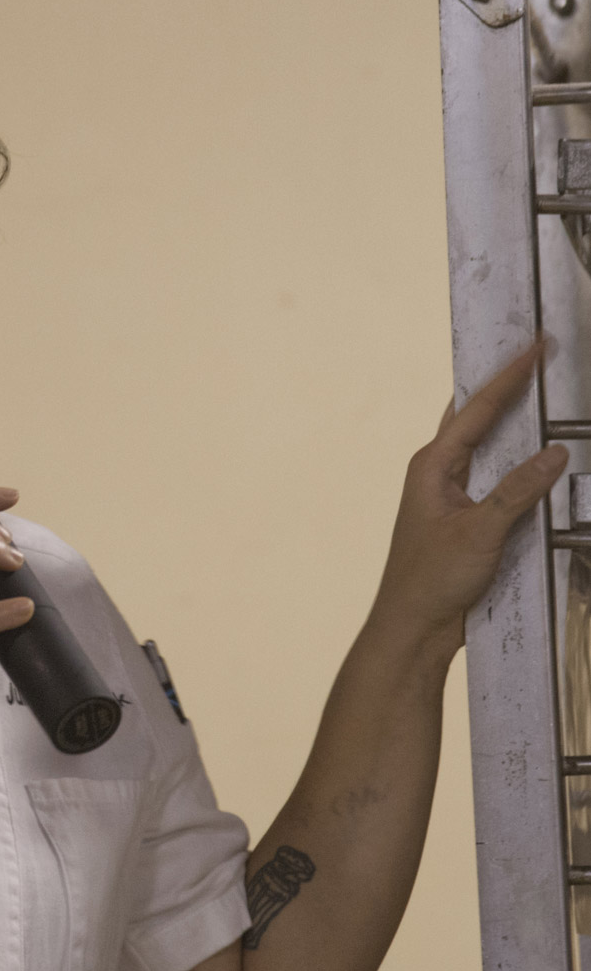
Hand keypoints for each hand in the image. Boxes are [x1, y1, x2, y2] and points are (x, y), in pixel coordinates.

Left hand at [370, 340, 567, 650]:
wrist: (415, 625)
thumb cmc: (432, 579)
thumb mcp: (480, 532)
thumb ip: (518, 492)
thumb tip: (556, 452)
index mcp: (432, 465)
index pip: (477, 409)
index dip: (509, 375)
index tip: (536, 344)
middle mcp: (440, 472)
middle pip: (479, 418)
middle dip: (508, 385)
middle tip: (537, 352)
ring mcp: (454, 493)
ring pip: (490, 446)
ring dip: (516, 421)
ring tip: (545, 389)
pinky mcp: (468, 515)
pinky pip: (500, 477)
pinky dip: (521, 461)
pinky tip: (544, 454)